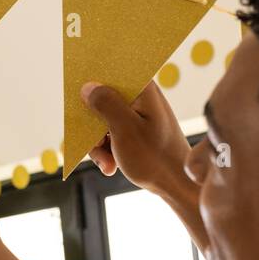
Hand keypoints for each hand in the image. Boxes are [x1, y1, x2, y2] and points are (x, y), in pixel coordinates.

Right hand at [80, 80, 192, 196]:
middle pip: (102, 101)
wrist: (177, 186)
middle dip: (93, 128)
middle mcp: (141, 96)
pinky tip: (111, 166)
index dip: (91, 86)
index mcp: (143, 88)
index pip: (110, 73)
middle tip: (97, 149)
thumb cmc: (155, 157)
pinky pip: (112, 133)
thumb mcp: (124, 130)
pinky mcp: (137, 130)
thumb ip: (106, 104)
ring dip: (99, 144)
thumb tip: (87, 87)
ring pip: (103, 121)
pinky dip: (107, 150)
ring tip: (108, 164)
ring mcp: (139, 114)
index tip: (80, 105)